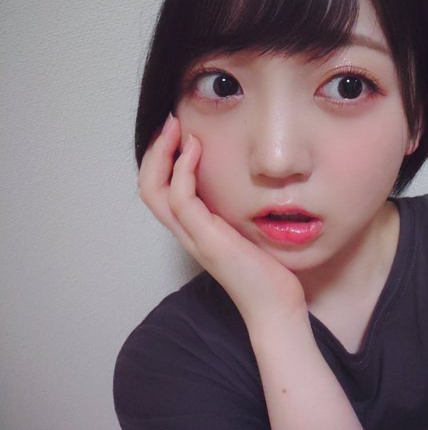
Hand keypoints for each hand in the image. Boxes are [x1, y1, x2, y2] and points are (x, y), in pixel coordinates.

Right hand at [138, 113, 306, 328]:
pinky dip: (183, 169)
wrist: (276, 306)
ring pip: (154, 191)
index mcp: (195, 230)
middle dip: (154, 151)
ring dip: (162, 154)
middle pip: (148, 188)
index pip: (161, 191)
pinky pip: (181, 198)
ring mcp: (193, 237)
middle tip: (170, 123)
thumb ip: (239, 211)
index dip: (162, 161)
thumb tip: (253, 185)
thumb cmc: (268, 272)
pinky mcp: (207, 239)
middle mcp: (187, 233)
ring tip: (177, 128)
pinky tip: (196, 150)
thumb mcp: (249, 232)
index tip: (178, 134)